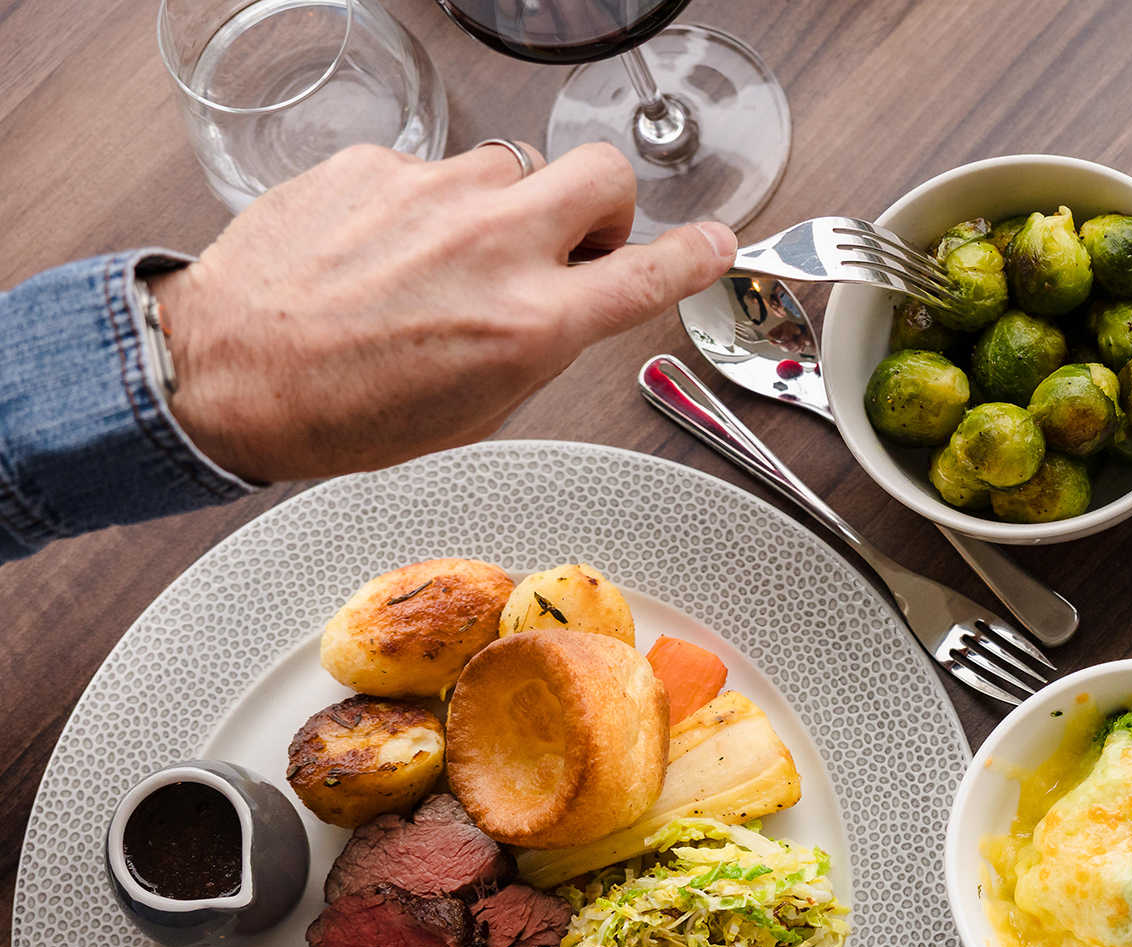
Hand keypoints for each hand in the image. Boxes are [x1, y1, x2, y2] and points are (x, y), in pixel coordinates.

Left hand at [149, 141, 735, 482]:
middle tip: (571, 240)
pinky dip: (421, 205)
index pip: (651, 271)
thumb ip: (540, 345)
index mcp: (532, 323)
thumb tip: (564, 308)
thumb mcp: (478, 409)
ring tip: (445, 259)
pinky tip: (382, 251)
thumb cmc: (342, 411)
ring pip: (512, 167)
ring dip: (500, 206)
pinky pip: (430, 169)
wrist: (228, 372)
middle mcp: (494, 246)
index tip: (716, 243)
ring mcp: (433, 194)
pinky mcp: (375, 164)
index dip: (698, 256)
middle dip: (602, 205)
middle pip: (603, 174)